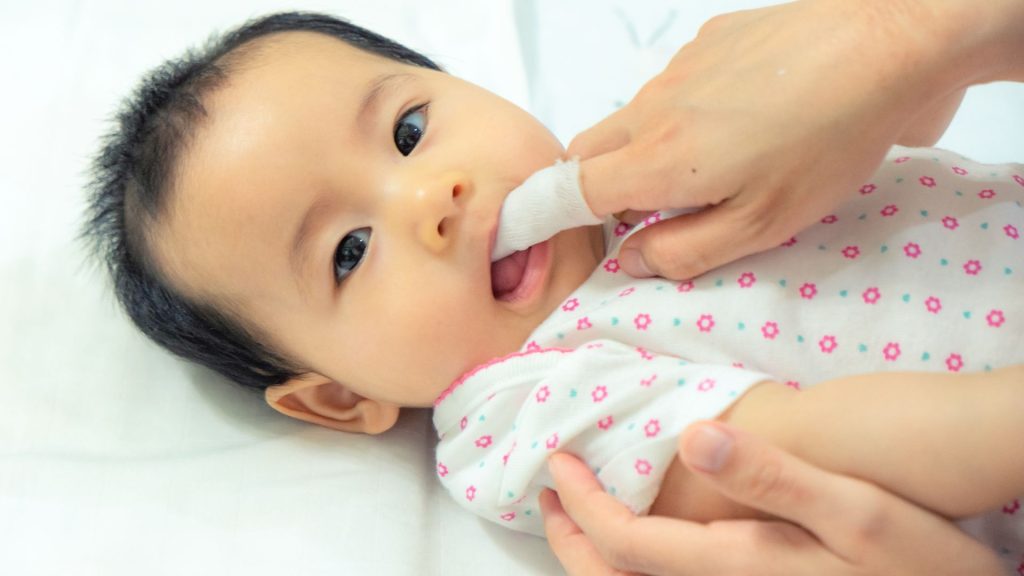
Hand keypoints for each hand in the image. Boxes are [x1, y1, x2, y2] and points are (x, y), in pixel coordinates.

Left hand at [539, 422, 1001, 575]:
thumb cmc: (916, 561)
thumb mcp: (855, 513)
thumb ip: (770, 477)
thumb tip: (692, 437)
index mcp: (733, 566)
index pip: (625, 542)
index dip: (579, 503)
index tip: (554, 463)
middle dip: (570, 541)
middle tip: (547, 495)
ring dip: (596, 555)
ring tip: (577, 514)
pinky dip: (636, 563)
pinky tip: (644, 537)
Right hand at [569, 0, 978, 279]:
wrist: (883, 46)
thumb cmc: (828, 143)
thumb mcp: (762, 226)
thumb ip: (684, 251)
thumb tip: (632, 260)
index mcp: (658, 160)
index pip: (570, 191)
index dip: (554, 217)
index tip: (558, 231)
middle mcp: (653, 108)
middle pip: (588, 151)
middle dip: (601, 186)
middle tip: (654, 209)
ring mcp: (678, 68)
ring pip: (633, 118)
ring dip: (650, 149)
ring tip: (720, 161)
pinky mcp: (708, 40)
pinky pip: (673, 85)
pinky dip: (686, 110)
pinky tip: (746, 115)